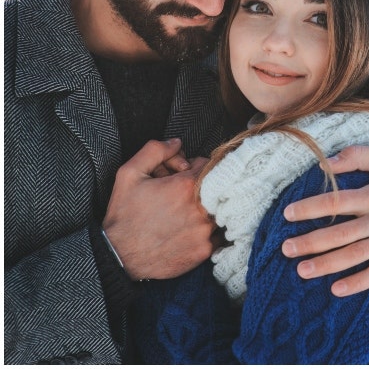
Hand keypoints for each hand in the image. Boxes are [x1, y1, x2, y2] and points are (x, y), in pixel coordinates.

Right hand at [102, 138, 215, 279]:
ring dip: (206, 209)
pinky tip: (186, 231)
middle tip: (179, 197)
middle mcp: (203, 208)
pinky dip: (207, 230)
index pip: (208, 165)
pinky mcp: (206, 250)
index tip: (180, 176)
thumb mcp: (129, 174)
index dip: (193, 168)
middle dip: (201, 188)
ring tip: (181, 215)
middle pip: (217, 187)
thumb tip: (177, 142)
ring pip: (219, 210)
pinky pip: (218, 234)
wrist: (119, 257)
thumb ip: (155, 151)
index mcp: (188, 186)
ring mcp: (206, 231)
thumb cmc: (124, 215)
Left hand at [280, 145, 368, 296]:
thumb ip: (358, 155)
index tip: (288, 214)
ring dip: (327, 264)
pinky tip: (337, 289)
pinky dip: (359, 282)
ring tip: (301, 271)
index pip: (339, 200)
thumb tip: (324, 163)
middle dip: (311, 241)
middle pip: (342, 232)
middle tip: (285, 248)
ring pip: (357, 254)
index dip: (311, 207)